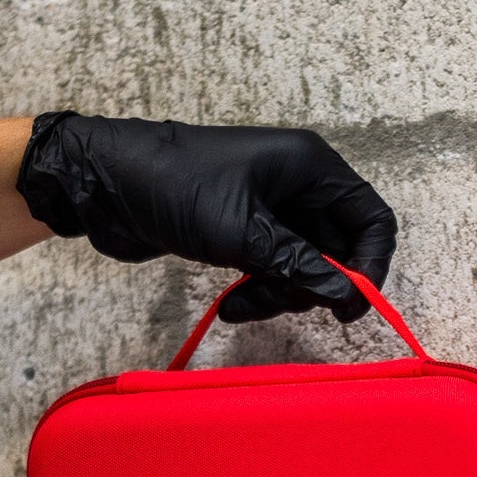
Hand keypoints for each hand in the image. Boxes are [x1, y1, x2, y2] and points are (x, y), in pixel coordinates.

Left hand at [16, 113, 396, 322]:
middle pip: (338, 250)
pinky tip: (230, 308)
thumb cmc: (175, 187)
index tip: (350, 304)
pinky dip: (258, 294)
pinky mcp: (246, 234)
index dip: (371, 263)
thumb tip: (348, 295)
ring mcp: (272, 211)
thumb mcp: (243, 232)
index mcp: (310, 167)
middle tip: (281, 303)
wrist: (105, 184)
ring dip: (280, 296)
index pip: (371, 218)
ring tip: (241, 306)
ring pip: (305, 269)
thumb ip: (300, 265)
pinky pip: (274, 273)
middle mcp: (299, 186)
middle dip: (314, 285)